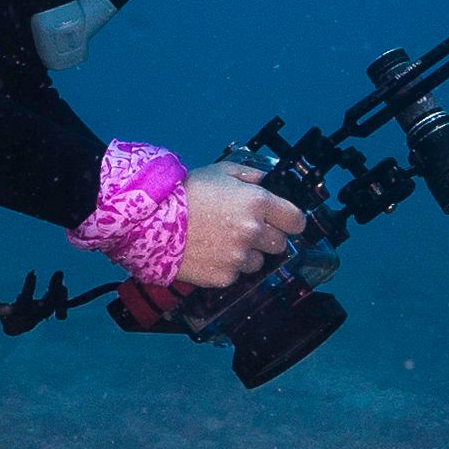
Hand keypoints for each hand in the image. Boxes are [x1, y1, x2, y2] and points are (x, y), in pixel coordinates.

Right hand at [176, 161, 305, 289]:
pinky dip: (226, 267)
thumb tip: (267, 182)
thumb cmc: (186, 192)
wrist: (152, 220)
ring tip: (222, 242)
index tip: (284, 222)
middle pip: (280, 244)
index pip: (296, 221)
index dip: (290, 221)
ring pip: (258, 261)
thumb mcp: (221, 171)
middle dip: (267, 238)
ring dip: (246, 254)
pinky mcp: (224, 276)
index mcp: (258, 203)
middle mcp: (253, 232)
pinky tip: (210, 253)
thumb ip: (250, 176)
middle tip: (245, 230)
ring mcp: (239, 257)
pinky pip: (235, 274)